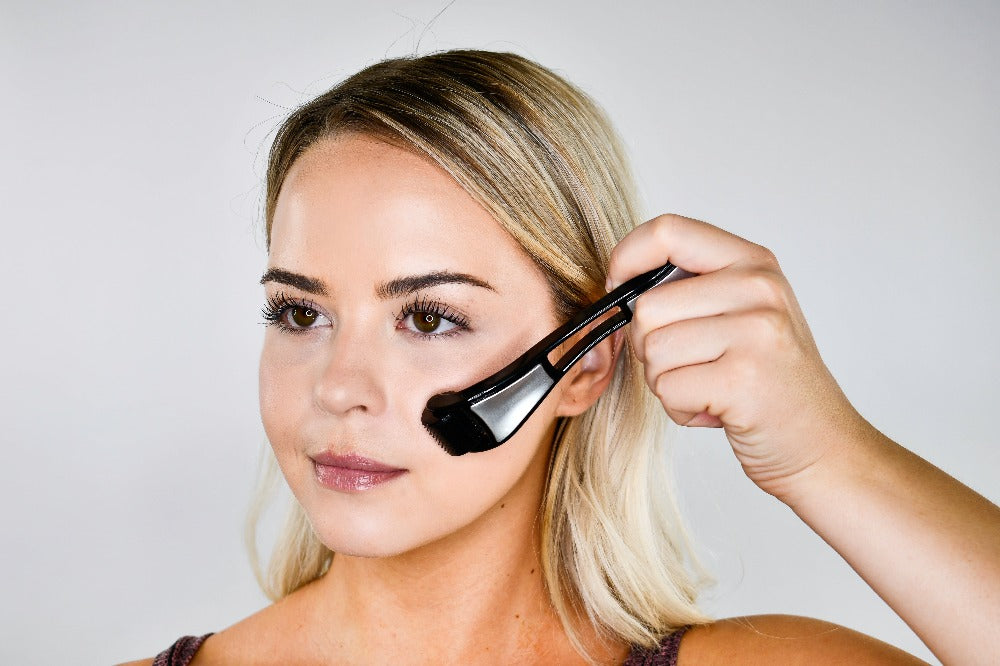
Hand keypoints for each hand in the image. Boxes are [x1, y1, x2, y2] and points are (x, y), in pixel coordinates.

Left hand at [606, 214, 868, 499]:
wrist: (824, 446)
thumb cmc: (771, 384)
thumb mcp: (743, 314)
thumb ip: (691, 289)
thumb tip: (617, 283)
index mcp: (753, 262)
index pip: (667, 230)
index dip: (626, 259)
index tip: (619, 288)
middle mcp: (759, 288)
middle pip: (647, 307)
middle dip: (650, 349)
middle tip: (693, 368)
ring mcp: (756, 332)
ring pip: (652, 350)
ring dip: (667, 383)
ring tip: (711, 389)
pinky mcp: (744, 379)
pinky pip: (668, 388)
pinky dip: (681, 410)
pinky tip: (719, 411)